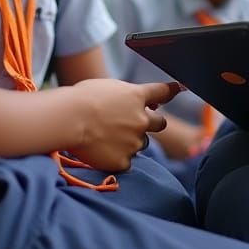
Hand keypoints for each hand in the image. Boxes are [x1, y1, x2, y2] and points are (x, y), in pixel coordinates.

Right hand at [63, 78, 179, 171]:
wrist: (69, 119)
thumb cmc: (82, 99)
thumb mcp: (107, 88)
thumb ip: (126, 95)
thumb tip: (138, 101)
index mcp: (137, 97)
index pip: (162, 92)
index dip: (171, 90)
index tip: (179, 88)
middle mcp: (141, 120)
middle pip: (160, 123)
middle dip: (153, 123)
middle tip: (137, 124)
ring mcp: (134, 141)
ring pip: (141, 143)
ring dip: (131, 141)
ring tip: (107, 137)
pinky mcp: (124, 160)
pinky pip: (126, 161)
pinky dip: (117, 157)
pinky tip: (102, 150)